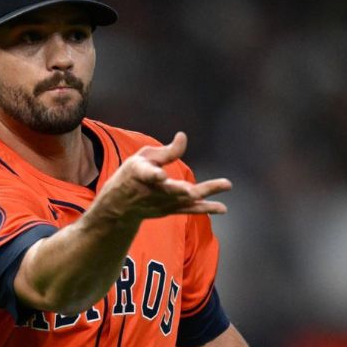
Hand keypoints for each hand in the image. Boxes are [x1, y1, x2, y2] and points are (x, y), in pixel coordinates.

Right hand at [93, 132, 230, 221]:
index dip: (154, 175)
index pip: (147, 174)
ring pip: (186, 199)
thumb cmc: (132, 175)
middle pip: (171, 189)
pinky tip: (222, 208)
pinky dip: (206, 208)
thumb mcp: (144, 158)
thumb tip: (184, 136)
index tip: (160, 175)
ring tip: (225, 184)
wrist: (120, 205)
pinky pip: (190, 210)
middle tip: (193, 191)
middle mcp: (153, 191)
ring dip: (206, 192)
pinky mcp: (170, 210)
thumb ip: (167, 151)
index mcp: (140, 173)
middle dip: (182, 190)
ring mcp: (163, 203)